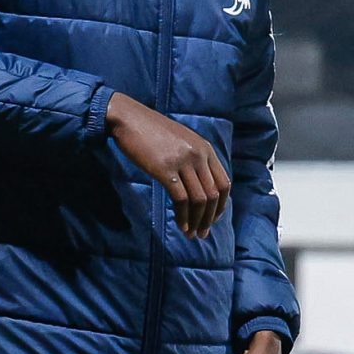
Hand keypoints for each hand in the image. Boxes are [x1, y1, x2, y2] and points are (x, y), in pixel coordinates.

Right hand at [105, 92, 229, 237]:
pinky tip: (181, 225)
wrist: (129, 119)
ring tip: (192, 234)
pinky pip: (181, 199)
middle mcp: (199, 155)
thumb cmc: (152, 130)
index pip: (224, 182)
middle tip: (203, 233)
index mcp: (205, 148)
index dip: (221, 205)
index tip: (214, 218)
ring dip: (197, 221)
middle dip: (210, 218)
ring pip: (200, 200)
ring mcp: (183, 162)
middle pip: (213, 194)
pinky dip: (183, 217)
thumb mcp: (182, 140)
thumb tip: (199, 185)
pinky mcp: (166, 170)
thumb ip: (194, 158)